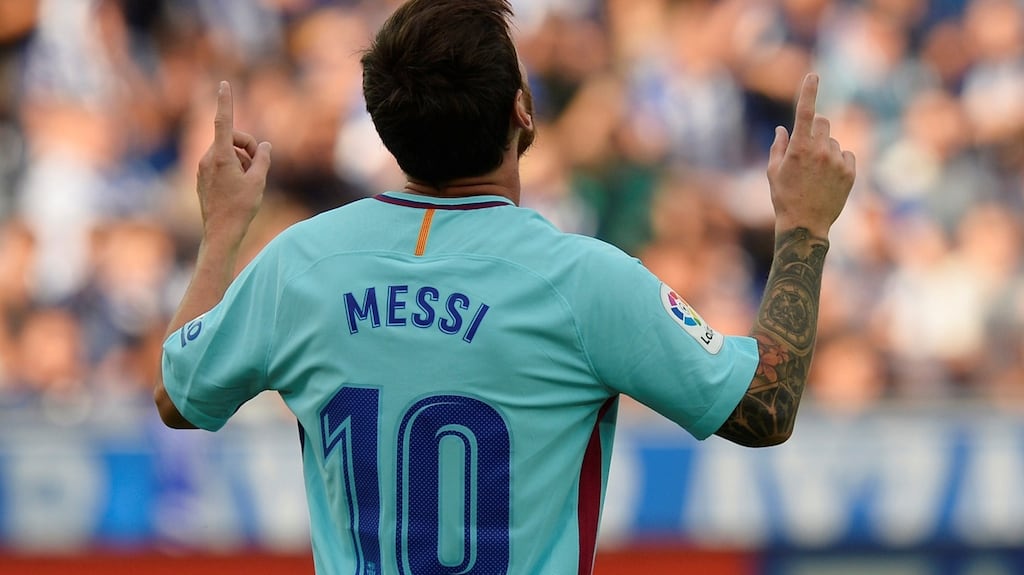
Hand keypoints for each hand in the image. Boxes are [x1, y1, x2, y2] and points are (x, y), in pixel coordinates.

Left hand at [196, 81, 271, 242]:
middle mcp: (208, 159)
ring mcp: (203, 168)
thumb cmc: (241, 208)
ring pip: (227, 153)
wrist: (220, 233)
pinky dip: (233, 169)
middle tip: (260, 164)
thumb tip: (265, 145)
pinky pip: (221, 164)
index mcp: (221, 157)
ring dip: (242, 161)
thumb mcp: (259, 181)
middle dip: (248, 147)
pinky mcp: (203, 178)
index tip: (224, 84)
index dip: (226, 102)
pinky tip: (239, 188)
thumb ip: (263, 159)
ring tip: (250, 182)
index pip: (224, 123)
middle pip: (232, 139)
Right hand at [766, 74, 855, 237]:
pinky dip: (838, 161)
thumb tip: (783, 128)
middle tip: (807, 147)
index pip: (805, 112)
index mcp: (798, 149)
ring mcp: (837, 161)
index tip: (814, 75)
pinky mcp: (850, 172)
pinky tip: (828, 178)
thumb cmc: (784, 198)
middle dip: (815, 128)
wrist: (806, 224)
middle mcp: (820, 151)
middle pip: (823, 122)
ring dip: (825, 149)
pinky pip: (846, 154)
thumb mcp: (773, 172)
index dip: (809, 91)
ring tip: (816, 173)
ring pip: (833, 141)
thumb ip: (778, 146)